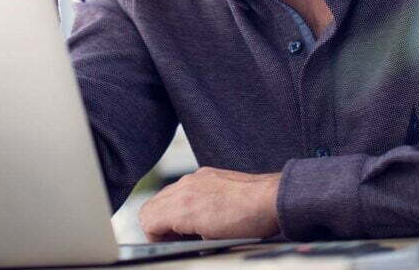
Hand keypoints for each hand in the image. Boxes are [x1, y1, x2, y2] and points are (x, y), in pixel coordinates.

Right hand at [138, 167, 280, 241]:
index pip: (147, 220)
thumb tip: (175, 240)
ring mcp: (195, 178)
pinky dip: (184, 201)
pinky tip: (202, 212)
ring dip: (170, 212)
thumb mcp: (212, 242)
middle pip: (151, 207)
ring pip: (165, 195)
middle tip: (176, 239)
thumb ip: (184, 238)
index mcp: (183, 207)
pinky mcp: (206, 174)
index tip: (168, 245)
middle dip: (159, 225)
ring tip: (191, 227)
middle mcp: (185, 188)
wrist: (272, 200)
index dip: (154, 237)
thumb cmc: (248, 223)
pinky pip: (182, 187)